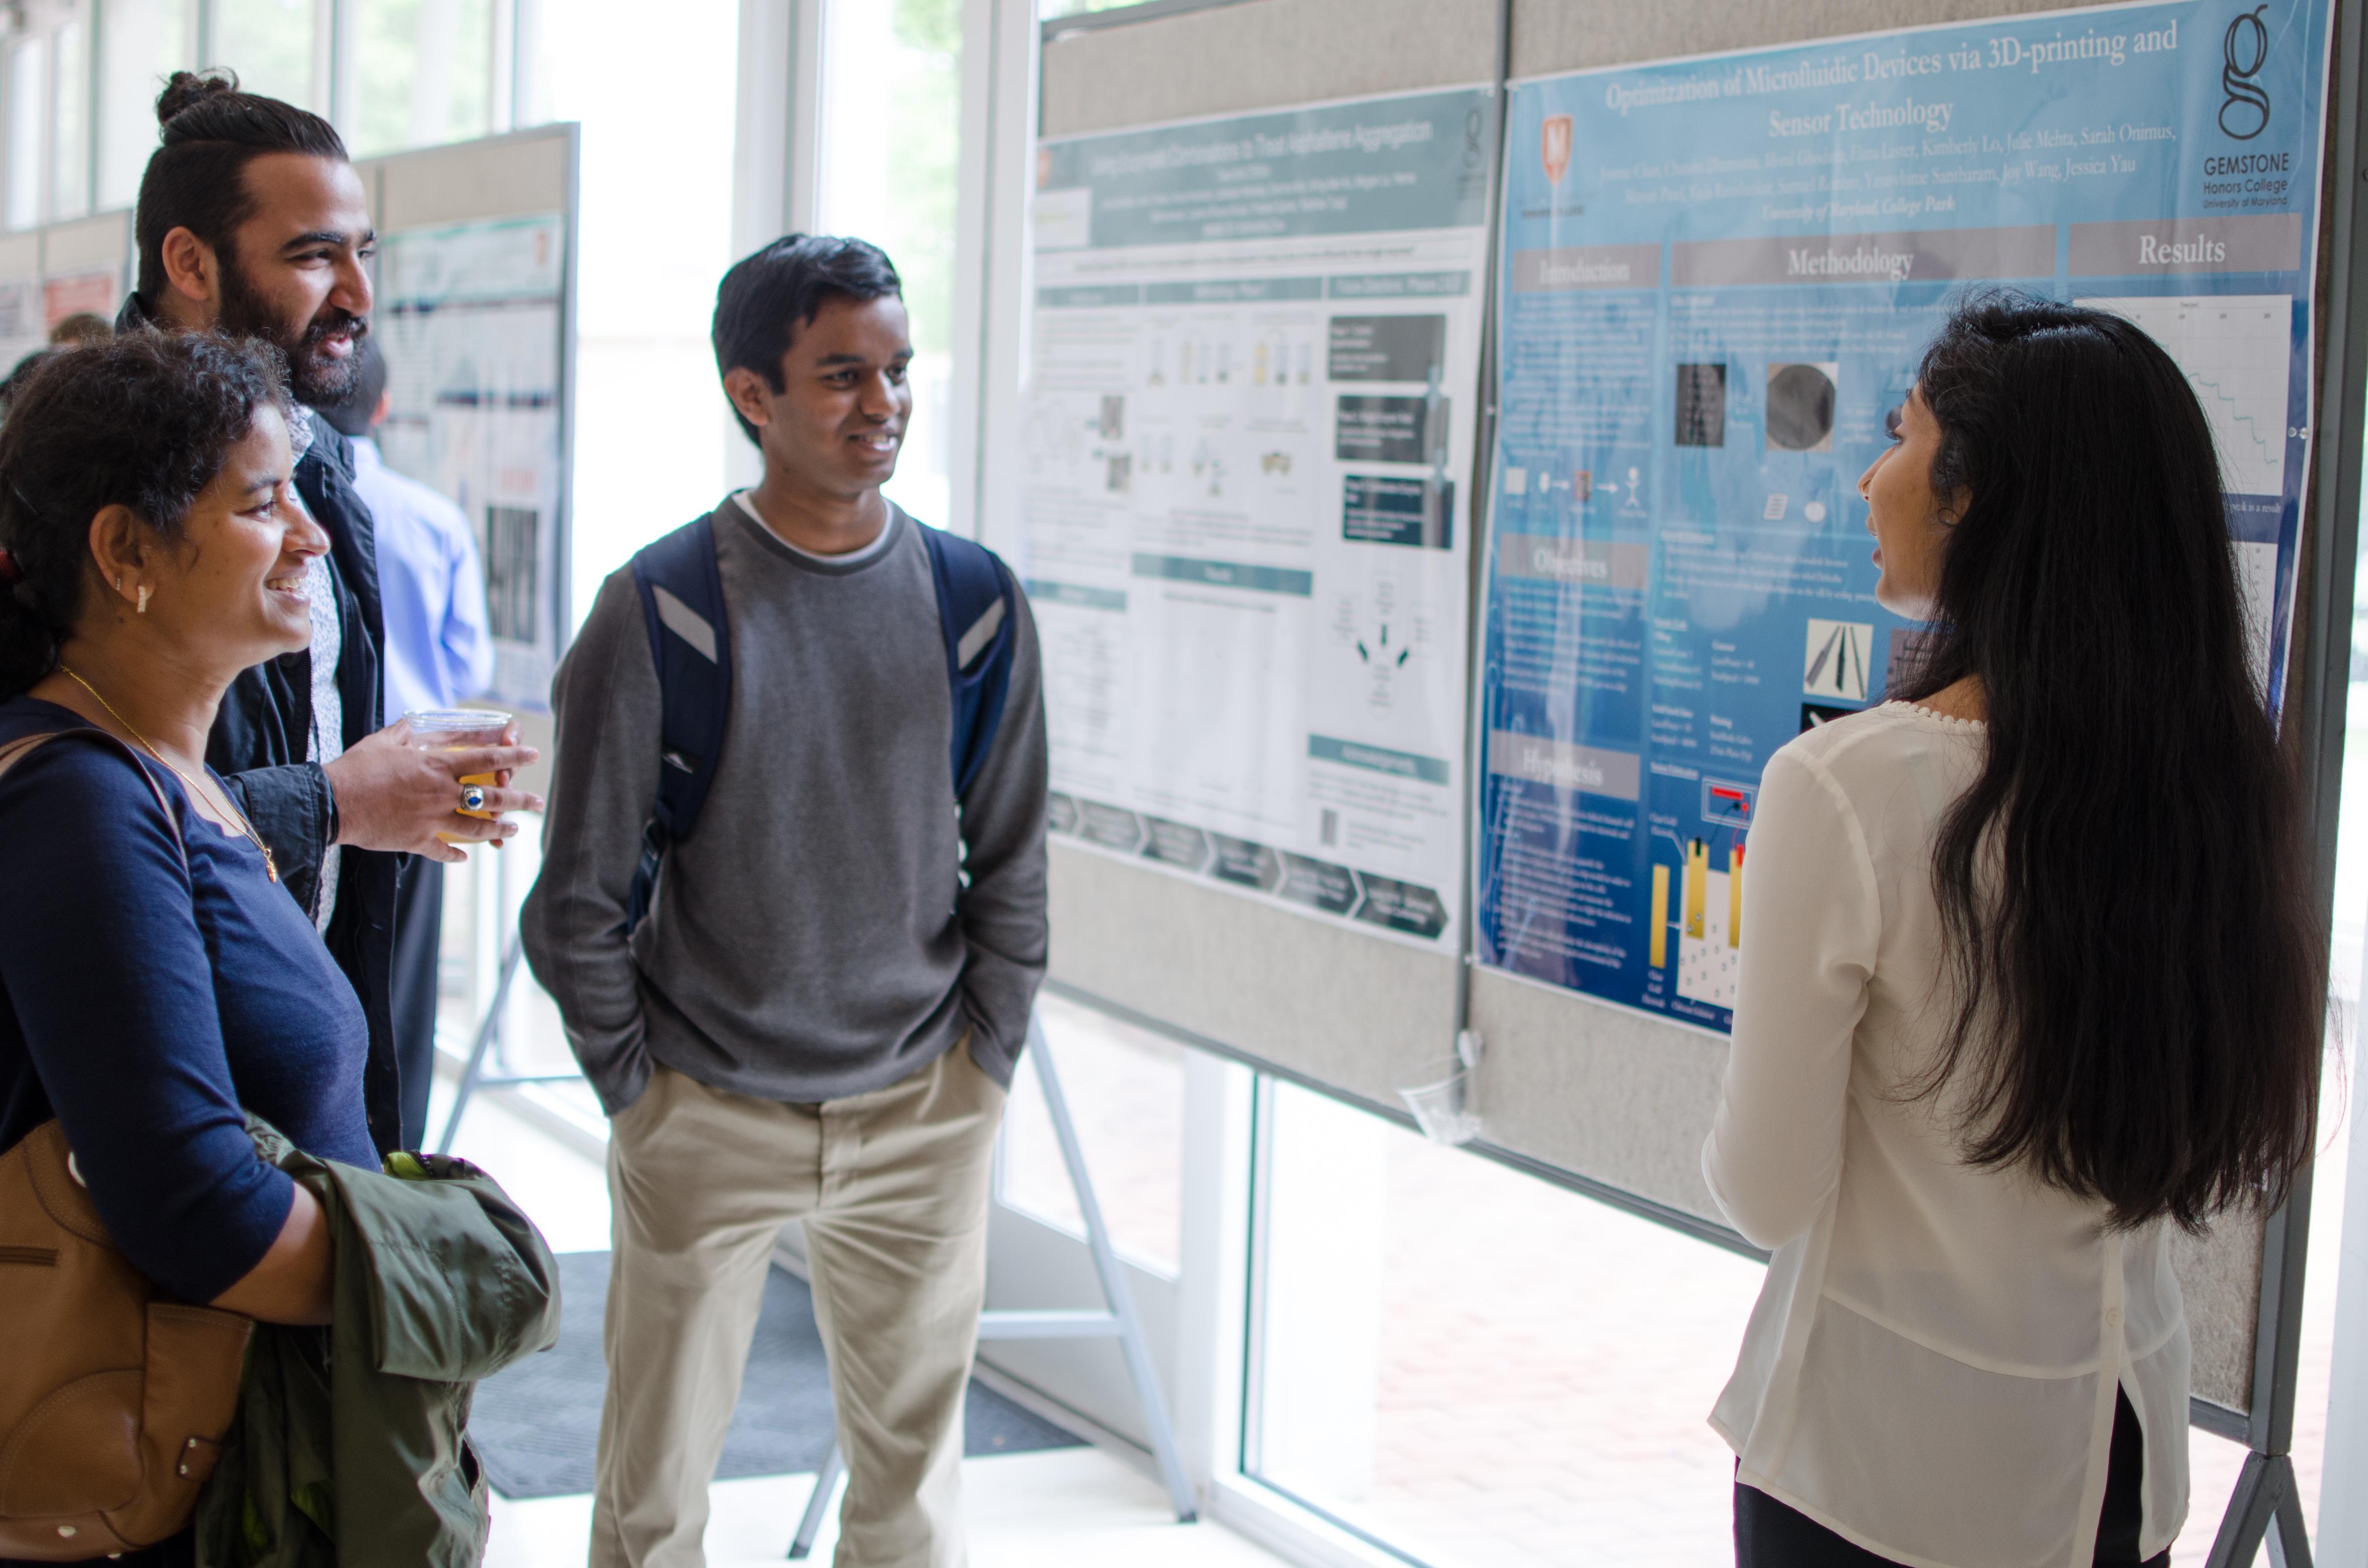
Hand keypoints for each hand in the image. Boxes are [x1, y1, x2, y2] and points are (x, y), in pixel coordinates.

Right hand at [323, 718, 544, 861]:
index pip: (487, 759)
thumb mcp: (387, 740)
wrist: (331, 801)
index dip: (514, 757)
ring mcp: (432, 819)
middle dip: (520, 800)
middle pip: (492, 797)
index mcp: (436, 765)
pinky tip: (467, 856)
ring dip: (499, 830)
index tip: (535, 755)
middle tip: (538, 803)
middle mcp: (441, 793)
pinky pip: (445, 851)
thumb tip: (421, 719)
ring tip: (514, 830)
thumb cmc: (357, 767)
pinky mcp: (417, 841)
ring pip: (478, 828)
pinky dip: (457, 855)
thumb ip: (411, 731)